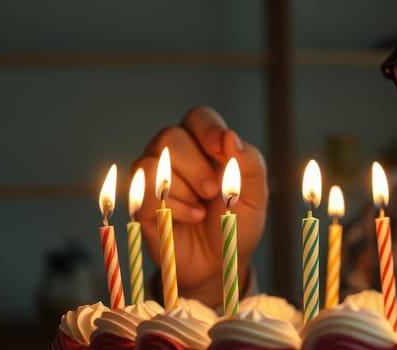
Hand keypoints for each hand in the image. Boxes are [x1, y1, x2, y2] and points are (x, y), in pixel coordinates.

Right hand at [133, 106, 267, 306]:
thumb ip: (250, 163)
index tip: (220, 150)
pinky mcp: (141, 202)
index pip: (198, 117)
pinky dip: (174, 207)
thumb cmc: (236, 223)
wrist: (221, 263)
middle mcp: (175, 156)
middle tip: (213, 192)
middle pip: (170, 137)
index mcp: (205, 145)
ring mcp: (155, 178)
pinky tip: (192, 218)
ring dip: (183, 188)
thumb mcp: (255, 195)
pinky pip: (145, 191)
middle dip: (195, 166)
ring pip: (153, 162)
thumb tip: (230, 136)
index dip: (207, 130)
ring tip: (202, 208)